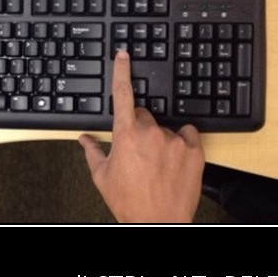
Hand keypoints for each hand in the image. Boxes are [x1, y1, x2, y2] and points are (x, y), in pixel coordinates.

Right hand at [79, 51, 204, 222]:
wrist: (158, 221)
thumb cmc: (129, 202)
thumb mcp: (102, 177)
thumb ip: (92, 152)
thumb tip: (83, 139)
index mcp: (126, 135)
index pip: (123, 94)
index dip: (122, 71)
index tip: (124, 55)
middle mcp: (151, 132)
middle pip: (144, 115)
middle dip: (139, 128)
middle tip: (138, 152)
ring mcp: (174, 140)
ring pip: (165, 128)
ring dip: (160, 139)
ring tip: (157, 165)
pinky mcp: (194, 149)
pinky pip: (188, 134)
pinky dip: (182, 142)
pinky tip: (174, 160)